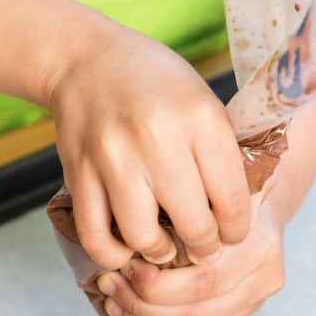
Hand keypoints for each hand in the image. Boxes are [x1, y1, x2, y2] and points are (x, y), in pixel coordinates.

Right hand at [44, 22, 250, 270]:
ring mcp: (113, 158)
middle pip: (193, 225)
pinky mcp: (78, 173)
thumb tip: (236, 215)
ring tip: (165, 248)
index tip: (231, 234)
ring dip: (160, 253)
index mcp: (200, 118)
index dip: (236, 229)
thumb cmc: (154, 83)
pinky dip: (114, 255)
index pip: (232, 199)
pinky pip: (96, 236)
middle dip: (204, 247)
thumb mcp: (201, 102)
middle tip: (203, 247)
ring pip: (143, 238)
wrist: (84, 60)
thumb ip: (220, 154)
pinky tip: (126, 248)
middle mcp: (157, 138)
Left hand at [95, 197, 287, 315]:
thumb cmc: (218, 194)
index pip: (202, 283)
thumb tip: (134, 229)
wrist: (249, 208)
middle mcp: (262, 281)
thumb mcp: (207, 187)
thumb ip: (184, 206)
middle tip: (109, 287)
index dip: (154, 285)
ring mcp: (253, 306)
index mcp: (258, 246)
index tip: (123, 267)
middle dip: (141, 307)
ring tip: (114, 307)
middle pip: (195, 315)